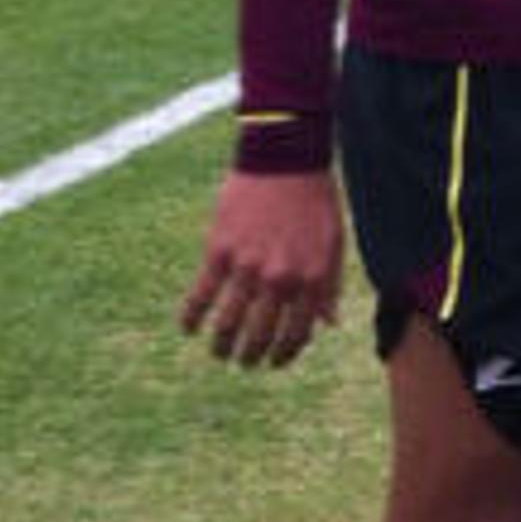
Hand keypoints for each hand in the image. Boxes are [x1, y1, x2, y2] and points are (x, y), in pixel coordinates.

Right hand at [179, 168, 343, 368]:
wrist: (285, 159)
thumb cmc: (314, 202)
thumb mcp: (333, 245)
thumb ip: (329, 287)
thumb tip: (328, 325)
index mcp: (311, 279)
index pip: (296, 334)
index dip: (284, 355)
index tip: (273, 362)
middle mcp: (280, 278)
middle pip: (259, 335)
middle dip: (250, 356)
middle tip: (243, 361)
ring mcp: (248, 266)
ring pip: (228, 324)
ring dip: (221, 346)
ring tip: (219, 352)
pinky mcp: (219, 251)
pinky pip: (201, 296)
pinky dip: (191, 317)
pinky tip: (187, 328)